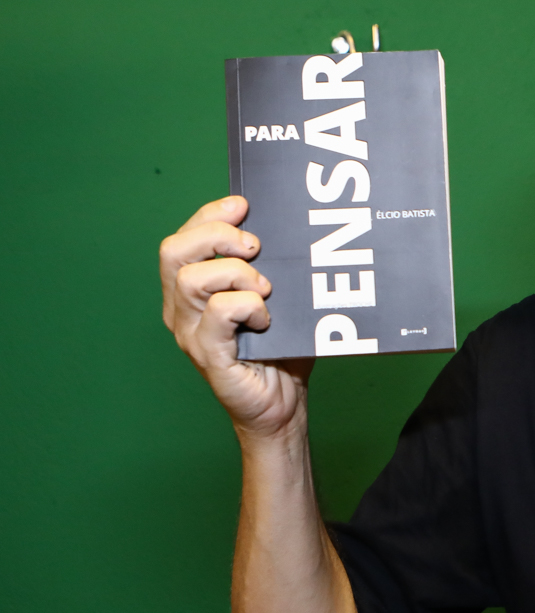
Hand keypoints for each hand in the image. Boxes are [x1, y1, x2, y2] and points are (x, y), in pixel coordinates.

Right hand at [159, 197, 312, 436]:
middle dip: (216, 235)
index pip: (183, 239)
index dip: (210, 215)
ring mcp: (191, 333)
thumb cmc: (280, 350)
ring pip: (192, 279)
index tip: (244, 206)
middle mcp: (181, 310)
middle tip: (256, 246)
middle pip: (174, 251)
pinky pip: (218, 313)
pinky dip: (248, 306)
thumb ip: (269, 268)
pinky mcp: (209, 355)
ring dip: (236, 274)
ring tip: (265, 290)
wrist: (282, 405)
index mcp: (191, 291)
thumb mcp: (276, 299)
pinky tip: (267, 319)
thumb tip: (283, 230)